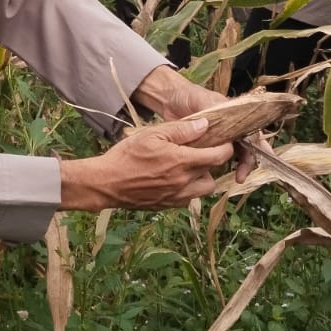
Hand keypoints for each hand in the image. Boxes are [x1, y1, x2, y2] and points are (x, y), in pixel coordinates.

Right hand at [58, 117, 232, 210]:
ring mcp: (177, 197)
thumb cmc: (127, 155)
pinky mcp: (168, 205)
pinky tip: (175, 179)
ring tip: (188, 167)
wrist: (106, 183)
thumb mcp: (152, 134)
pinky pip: (188, 199)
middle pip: (214, 175)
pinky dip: (188, 189)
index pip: (219, 156)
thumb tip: (205, 124)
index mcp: (182, 162)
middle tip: (200, 152)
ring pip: (203, 190)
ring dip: (201, 178)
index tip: (221, 140)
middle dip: (212, 163)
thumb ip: (181, 130)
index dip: (225, 147)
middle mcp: (184, 183)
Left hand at [131, 65, 257, 181]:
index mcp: (234, 115)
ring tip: (239, 179)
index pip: (250, 130)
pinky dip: (221, 166)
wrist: (170, 100)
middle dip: (249, 161)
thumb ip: (209, 108)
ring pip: (237, 153)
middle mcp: (231, 127)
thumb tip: (216, 123)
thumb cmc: (188, 95)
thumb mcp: (199, 98)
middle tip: (243, 176)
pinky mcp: (208, 146)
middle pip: (248, 145)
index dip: (254, 144)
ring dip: (240, 166)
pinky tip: (217, 176)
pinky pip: (219, 158)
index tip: (249, 157)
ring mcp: (221, 137)